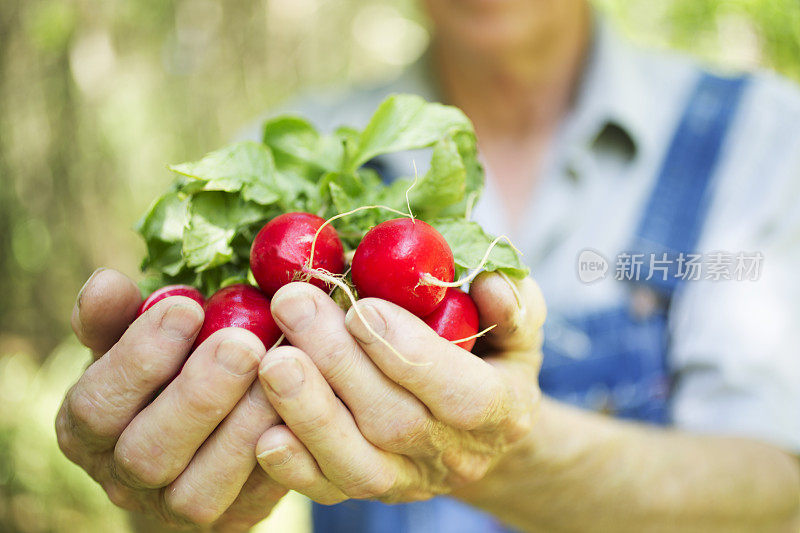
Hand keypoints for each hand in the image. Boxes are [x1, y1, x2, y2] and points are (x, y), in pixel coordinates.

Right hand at [57, 269, 286, 530]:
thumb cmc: (166, 369)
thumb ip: (119, 315)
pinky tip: (302, 407)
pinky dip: (278, 456)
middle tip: (243, 343)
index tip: (188, 309)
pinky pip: (250, 501)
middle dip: (197, 395)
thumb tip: (105, 283)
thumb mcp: (138, 338)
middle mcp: (123, 477)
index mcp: (88, 427)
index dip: (139, 358)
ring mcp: (173, 509)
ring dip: (241, 429)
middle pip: (145, 454)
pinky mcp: (228, 520)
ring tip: (280, 372)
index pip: (97, 403)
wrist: (203, 435)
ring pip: (196, 492)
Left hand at [253, 272, 543, 503]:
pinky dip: (293, 467)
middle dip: (338, 362)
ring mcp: (409, 480)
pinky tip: (262, 430)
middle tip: (293, 304)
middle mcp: (455, 455)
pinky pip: (329, 489)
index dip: (408, 353)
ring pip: (357, 462)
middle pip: (394, 420)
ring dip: (309, 412)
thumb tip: (488, 284)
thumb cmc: (492, 360)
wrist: (477, 430)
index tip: (360, 306)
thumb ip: (513, 307)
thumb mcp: (517, 329)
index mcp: (501, 410)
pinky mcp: (370, 490)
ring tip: (271, 359)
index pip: (462, 393)